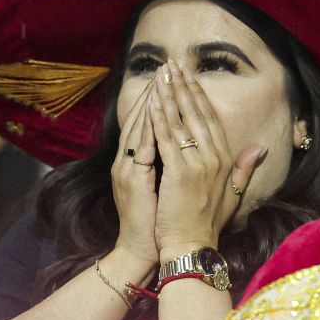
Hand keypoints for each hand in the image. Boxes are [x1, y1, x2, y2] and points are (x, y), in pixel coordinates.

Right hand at [109, 78, 160, 268]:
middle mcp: (130, 161)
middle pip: (143, 119)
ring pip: (139, 127)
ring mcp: (128, 168)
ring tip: (162, 79)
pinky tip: (156, 110)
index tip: (177, 79)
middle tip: (168, 67)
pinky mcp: (131, 179)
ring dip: (152, 102)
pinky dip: (148, 128)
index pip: (152, 124)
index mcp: (140, 162)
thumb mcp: (169, 192)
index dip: (164, 101)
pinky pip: (140, 148)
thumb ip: (178, 169)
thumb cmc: (160, 224)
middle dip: (158, 93)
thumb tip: (191, 150)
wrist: (143, 252)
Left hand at [149, 61, 265, 258]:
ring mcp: (198, 165)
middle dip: (184, 86)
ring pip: (182, 121)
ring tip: (161, 74)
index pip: (211, 119)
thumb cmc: (207, 224)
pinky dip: (160, 118)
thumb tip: (262, 148)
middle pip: (197, 114)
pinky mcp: (180, 173)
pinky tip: (153, 101)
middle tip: (173, 63)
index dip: (199, 95)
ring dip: (170, 95)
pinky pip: (168, 138)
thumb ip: (246, 168)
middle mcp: (215, 158)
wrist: (193, 247)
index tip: (189, 76)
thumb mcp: (233, 194)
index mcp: (225, 161)